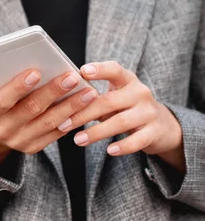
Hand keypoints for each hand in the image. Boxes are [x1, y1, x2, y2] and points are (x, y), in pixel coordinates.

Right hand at [0, 69, 97, 170]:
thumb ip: (10, 78)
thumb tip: (39, 61)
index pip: (3, 100)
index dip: (18, 86)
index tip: (36, 71)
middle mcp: (2, 130)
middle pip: (31, 110)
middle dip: (53, 92)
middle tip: (73, 77)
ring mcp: (17, 141)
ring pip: (48, 123)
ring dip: (70, 106)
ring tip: (88, 92)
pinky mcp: (31, 148)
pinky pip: (55, 134)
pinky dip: (71, 119)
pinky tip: (85, 106)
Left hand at [58, 61, 184, 172]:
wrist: (162, 126)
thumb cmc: (125, 108)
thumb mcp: (112, 97)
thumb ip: (92, 97)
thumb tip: (58, 98)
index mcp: (127, 80)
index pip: (114, 70)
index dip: (100, 70)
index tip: (82, 71)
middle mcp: (140, 93)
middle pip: (109, 101)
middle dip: (84, 113)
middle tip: (63, 124)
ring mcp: (149, 112)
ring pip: (120, 122)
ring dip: (96, 132)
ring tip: (77, 140)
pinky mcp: (154, 132)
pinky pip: (137, 140)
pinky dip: (123, 146)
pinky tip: (109, 151)